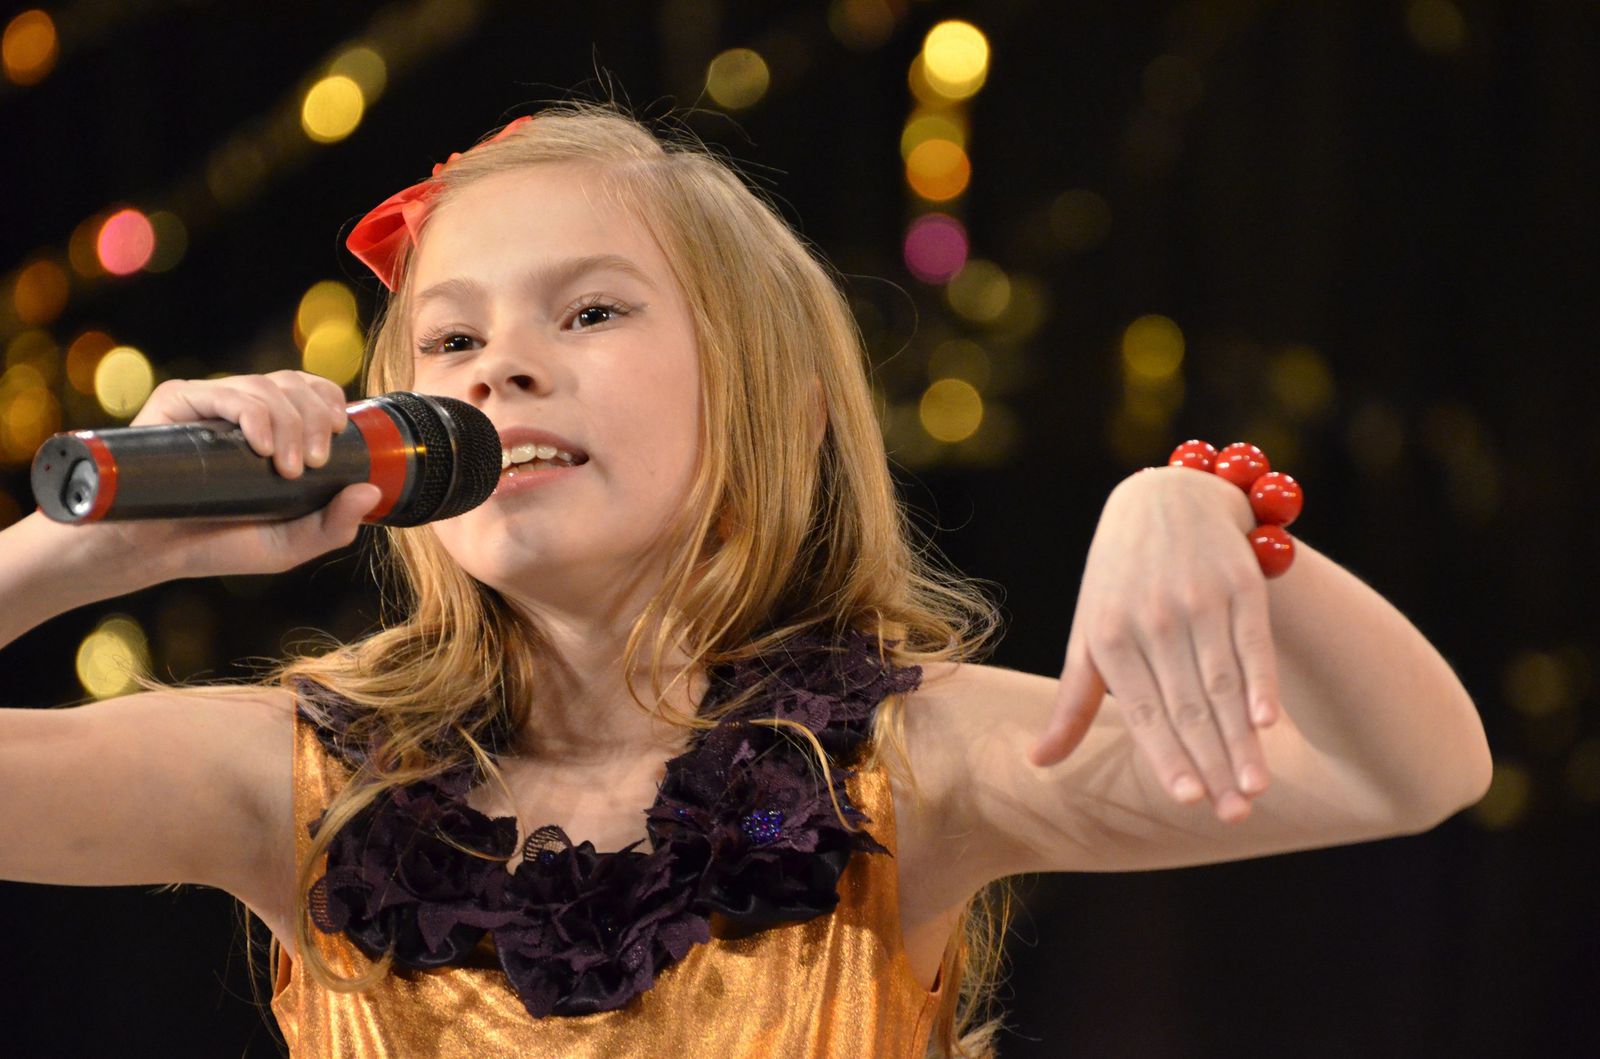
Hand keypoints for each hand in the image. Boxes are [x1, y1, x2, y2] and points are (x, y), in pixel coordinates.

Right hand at [57, 371, 380, 585]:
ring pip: (266, 387)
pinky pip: (224, 392)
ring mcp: (211, 403)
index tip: (336, 441)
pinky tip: (262, 445)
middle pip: (295, 385)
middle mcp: (245, 409)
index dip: (330, 404)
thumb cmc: (219, 544)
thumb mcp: (288, 544)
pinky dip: (253, 414)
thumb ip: (333, 526)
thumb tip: (372, 491)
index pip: (312, 392)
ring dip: (288, 424)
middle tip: (312, 465)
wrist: (151, 552)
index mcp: (275, 428)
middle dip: (314, 421)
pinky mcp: (178, 403)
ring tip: (287, 469)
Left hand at [1029, 466, 1281, 822]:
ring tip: (1255, 789)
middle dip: (1212, 764)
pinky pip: (1252, 641)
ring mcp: (1198, 599)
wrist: (1163, 497)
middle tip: (1234, 816)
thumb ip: (1072, 701)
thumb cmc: (1118, 580)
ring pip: (1223, 682)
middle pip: (1189, 704)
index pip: (1144, 710)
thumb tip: (1038, 763)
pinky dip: (1262, 681)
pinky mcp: (1239, 583)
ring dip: (1241, 740)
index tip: (1188, 801)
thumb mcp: (1088, 632)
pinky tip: (1270, 721)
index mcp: (1109, 636)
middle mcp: (1152, 619)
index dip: (1168, 755)